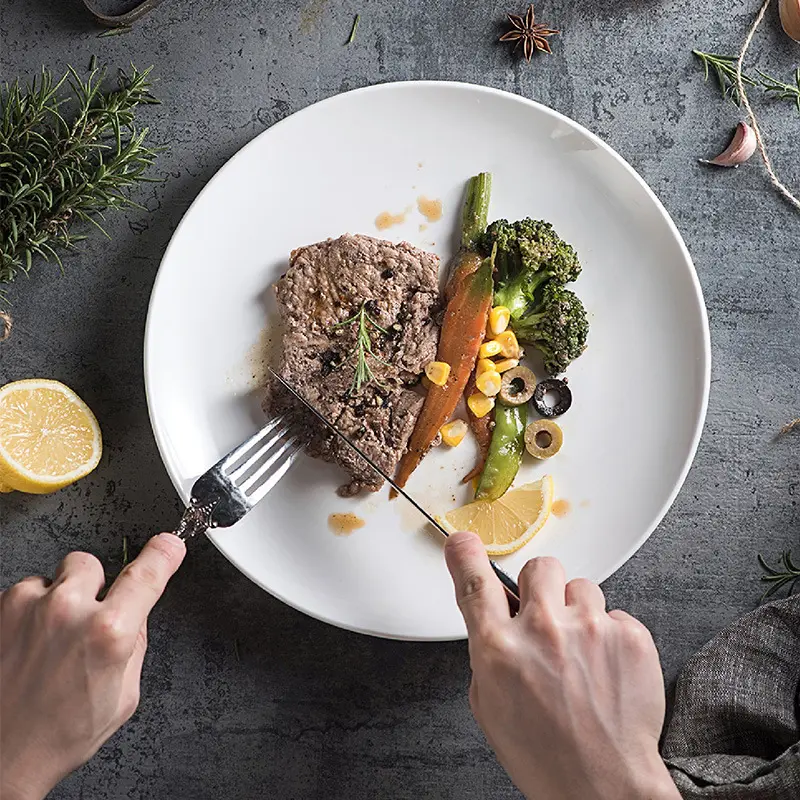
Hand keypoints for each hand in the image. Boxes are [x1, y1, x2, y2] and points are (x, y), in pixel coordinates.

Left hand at [0, 534, 185, 799]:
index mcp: (109, 633)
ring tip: (52, 640)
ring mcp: (28, 608)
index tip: (169, 544)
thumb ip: (133, 643)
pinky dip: (29, 612)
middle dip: (94, 586)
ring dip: (59, 599)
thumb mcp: (123, 695)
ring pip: (55, 577)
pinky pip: (24, 593)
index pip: (147, 574)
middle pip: (93, 563)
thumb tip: (136, 611)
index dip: (164, 553)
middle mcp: (68, 611)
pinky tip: (29, 644)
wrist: (2, 757)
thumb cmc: (58, 735)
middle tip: (88, 619)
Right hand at [445, 532, 678, 799]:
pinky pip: (616, 613)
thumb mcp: (490, 705)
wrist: (605, 787)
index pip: (474, 583)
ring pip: (582, 587)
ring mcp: (590, 629)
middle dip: (541, 587)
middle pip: (539, 568)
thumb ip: (491, 652)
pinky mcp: (630, 635)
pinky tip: (608, 669)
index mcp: (499, 649)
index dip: (464, 555)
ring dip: (578, 613)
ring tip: (583, 654)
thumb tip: (498, 619)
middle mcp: (542, 630)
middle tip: (547, 617)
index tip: (462, 542)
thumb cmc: (545, 754)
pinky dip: (611, 636)